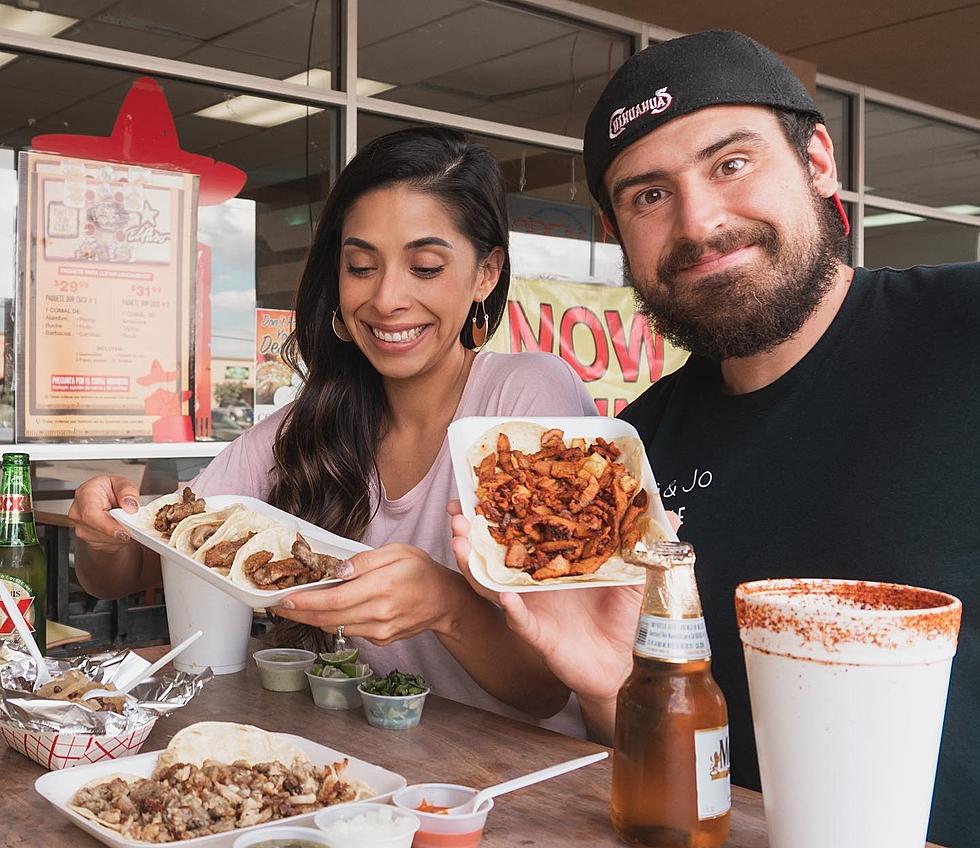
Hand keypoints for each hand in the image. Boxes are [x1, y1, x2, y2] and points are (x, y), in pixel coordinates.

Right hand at [69, 475, 141, 554]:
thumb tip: (130, 506)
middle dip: (120, 532)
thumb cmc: (110, 490)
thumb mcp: (122, 483)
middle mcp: (78, 513)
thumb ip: (128, 491)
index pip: (91, 515)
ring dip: (121, 538)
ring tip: (128, 525)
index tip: (124, 532)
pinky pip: (107, 546)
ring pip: (104, 541)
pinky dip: (119, 541)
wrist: (105, 499)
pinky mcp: (88, 540)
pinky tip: (122, 530)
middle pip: (98, 531)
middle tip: (135, 529)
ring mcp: (81, 529)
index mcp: (84, 494)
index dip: (108, 527)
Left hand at [274, 544, 464, 645]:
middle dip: (299, 614)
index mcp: (382, 587)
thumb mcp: (398, 552)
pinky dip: (333, 623)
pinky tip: (325, 612)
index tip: (283, 600)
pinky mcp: (381, 640)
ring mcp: (380, 631)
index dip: (305, 603)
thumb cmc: (421, 571)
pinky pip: (350, 632)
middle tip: (278, 606)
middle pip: (328, 618)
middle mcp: (379, 613)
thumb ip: (365, 560)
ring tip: (295, 608)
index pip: (334, 600)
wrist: (445, 601)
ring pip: (336, 628)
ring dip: (312, 620)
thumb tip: (337, 571)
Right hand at [447, 500, 640, 702]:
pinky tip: (503, 596)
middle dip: (473, 528)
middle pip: (498, 549)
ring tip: (459, 539)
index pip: (527, 527)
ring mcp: (532, 605)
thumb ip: (647, 543)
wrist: (626, 664)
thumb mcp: (640, 573)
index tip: (487, 483)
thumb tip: (670, 511)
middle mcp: (537, 579)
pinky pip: (518, 620)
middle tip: (458, 508)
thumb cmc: (627, 617)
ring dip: (474, 562)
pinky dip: (509, 608)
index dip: (507, 506)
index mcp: (557, 559)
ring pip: (493, 581)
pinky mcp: (536, 633)